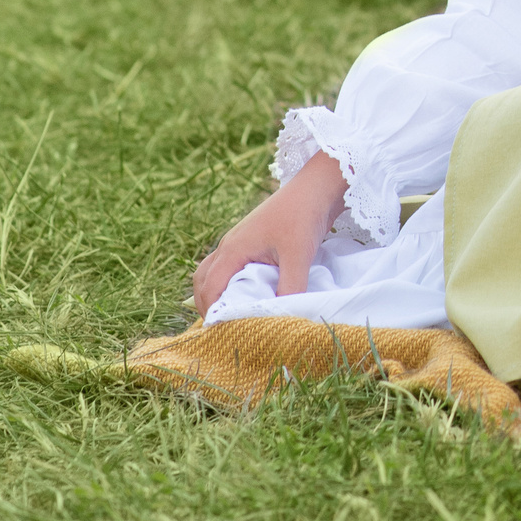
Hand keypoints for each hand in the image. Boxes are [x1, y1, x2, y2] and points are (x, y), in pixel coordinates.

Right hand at [190, 152, 348, 314]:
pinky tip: (248, 292)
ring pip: (213, 271)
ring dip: (216, 292)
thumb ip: (290, 287)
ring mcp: (239, 241)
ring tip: (231, 313)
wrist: (317, 186)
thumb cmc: (303, 216)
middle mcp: (230, 245)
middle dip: (207, 304)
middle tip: (221, 327)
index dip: (211, 312)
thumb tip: (283, 317)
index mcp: (233, 249)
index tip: (219, 333)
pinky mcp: (252, 240)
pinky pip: (229, 265)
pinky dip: (228, 281)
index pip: (210, 288)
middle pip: (203, 280)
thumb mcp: (298, 256)